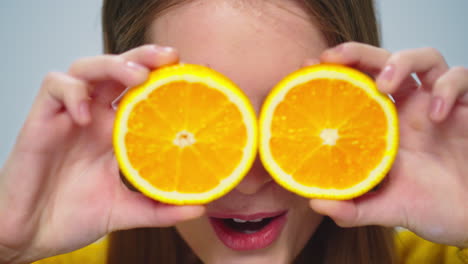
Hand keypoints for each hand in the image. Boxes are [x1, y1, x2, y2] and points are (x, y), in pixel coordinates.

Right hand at [0, 45, 203, 263]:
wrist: (34, 234)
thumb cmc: (76, 216)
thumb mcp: (127, 211)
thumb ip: (160, 208)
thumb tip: (199, 207)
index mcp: (117, 132)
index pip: (141, 93)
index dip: (163, 79)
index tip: (190, 76)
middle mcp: (96, 118)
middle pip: (118, 70)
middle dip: (144, 57)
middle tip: (171, 57)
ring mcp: (69, 116)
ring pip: (87, 68)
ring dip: (112, 64)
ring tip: (137, 76)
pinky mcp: (42, 119)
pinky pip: (54, 87)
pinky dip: (72, 92)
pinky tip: (85, 114)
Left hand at [309, 42, 467, 247]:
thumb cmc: (429, 208)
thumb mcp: (386, 209)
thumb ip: (352, 209)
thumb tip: (316, 204)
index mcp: (383, 125)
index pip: (358, 85)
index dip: (335, 72)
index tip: (307, 66)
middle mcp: (408, 108)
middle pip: (383, 61)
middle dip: (358, 52)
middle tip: (332, 58)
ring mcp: (437, 104)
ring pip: (424, 57)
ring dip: (401, 61)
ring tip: (385, 85)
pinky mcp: (467, 108)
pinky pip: (461, 78)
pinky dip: (448, 87)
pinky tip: (437, 114)